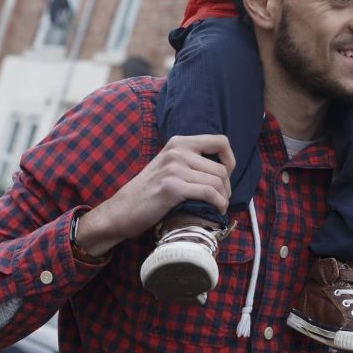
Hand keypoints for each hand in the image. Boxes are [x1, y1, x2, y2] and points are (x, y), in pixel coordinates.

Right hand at [76, 135, 234, 256]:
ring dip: (224, 198)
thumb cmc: (149, 191)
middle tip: (222, 199)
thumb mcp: (169, 165)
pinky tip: (216, 211)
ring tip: (219, 206)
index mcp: (178, 142)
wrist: (122, 210)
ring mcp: (174, 168)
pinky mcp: (172, 187)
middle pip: (221, 168)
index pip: (220, 141)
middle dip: (227, 187)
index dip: (230, 159)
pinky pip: (209, 193)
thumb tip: (223, 167)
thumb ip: (190, 159)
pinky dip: (218, 204)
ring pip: (217, 182)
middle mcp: (177, 151)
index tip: (226, 175)